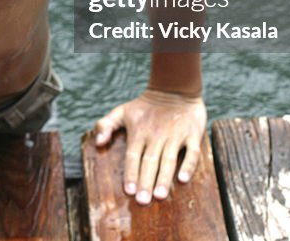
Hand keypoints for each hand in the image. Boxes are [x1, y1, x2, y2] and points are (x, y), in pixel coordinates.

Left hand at [94, 89, 205, 204]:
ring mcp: (175, 135)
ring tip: (160, 195)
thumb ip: (106, 125)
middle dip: (146, 182)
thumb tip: (97, 142)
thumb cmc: (145, 106)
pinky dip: (188, 165)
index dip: (130, 173)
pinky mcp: (192, 134)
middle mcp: (156, 136)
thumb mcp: (122, 111)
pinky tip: (183, 180)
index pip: (133, 156)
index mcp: (139, 133)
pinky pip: (191, 152)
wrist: (174, 89)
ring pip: (169, 159)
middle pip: (149, 162)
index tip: (128, 191)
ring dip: (164, 178)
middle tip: (143, 201)